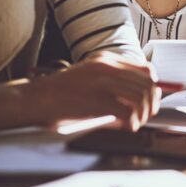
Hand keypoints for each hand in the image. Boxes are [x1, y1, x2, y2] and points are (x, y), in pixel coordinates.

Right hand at [26, 52, 160, 130]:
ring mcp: (101, 83)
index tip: (149, 100)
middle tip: (144, 117)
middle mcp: (106, 67)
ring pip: (141, 98)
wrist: (33, 98)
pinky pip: (127, 112)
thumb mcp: (88, 76)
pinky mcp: (95, 100)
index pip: (145, 69)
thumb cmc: (59, 93)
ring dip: (142, 115)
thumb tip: (138, 97)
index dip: (152, 87)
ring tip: (134, 124)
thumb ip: (110, 81)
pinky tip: (124, 127)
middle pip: (147, 84)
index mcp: (105, 60)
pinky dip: (131, 123)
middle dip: (151, 104)